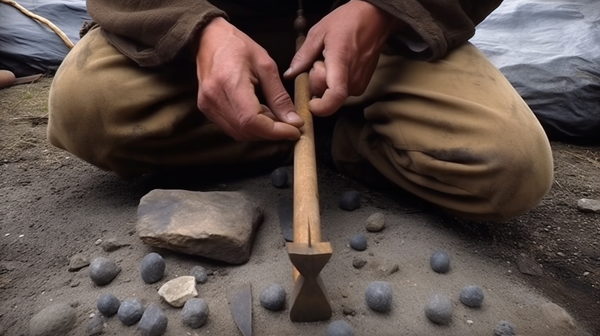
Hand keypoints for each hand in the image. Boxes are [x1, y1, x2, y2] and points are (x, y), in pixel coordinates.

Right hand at [196, 17, 303, 140]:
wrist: (209, 39)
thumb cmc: (238, 46)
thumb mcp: (266, 65)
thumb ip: (279, 96)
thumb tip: (294, 121)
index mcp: (229, 82)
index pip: (251, 120)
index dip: (275, 131)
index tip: (295, 131)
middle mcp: (213, 98)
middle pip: (246, 130)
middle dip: (271, 132)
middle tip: (290, 125)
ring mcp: (207, 105)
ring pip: (239, 133)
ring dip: (261, 131)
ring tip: (275, 118)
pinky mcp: (206, 109)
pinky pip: (231, 128)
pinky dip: (249, 128)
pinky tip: (260, 115)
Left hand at [284, 0, 401, 115]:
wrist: (374, 19)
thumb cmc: (348, 21)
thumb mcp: (319, 32)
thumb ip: (303, 55)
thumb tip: (291, 73)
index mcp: (341, 63)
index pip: (334, 97)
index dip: (321, 107)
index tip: (311, 103)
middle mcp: (352, 78)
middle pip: (326, 95)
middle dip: (316, 83)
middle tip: (318, 62)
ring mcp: (359, 84)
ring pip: (332, 93)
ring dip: (325, 81)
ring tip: (329, 60)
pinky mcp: (361, 86)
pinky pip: (340, 90)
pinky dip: (333, 81)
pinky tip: (336, 65)